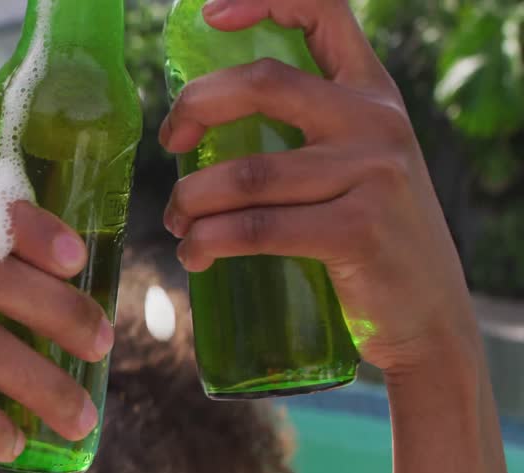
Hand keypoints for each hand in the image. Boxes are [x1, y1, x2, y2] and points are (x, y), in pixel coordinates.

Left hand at [160, 0, 477, 376]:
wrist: (426, 319)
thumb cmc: (367, 240)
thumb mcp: (352, 167)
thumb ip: (301, 133)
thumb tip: (196, 123)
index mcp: (372, 93)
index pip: (324, 9)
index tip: (209, 18)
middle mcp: (377, 122)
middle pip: (262, 84)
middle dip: (193, 109)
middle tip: (170, 145)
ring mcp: (372, 174)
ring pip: (245, 173)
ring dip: (190, 201)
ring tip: (178, 225)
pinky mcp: (357, 230)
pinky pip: (255, 228)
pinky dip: (208, 242)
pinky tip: (196, 255)